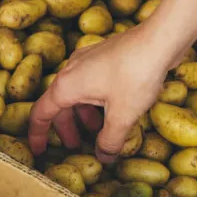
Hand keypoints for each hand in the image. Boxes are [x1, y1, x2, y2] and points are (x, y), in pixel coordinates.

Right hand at [27, 25, 176, 161]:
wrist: (158, 39)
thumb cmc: (136, 75)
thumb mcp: (122, 116)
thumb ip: (110, 140)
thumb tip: (104, 158)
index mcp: (66, 86)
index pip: (41, 114)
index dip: (37, 135)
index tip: (38, 151)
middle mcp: (71, 70)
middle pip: (60, 104)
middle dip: (67, 128)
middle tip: (77, 146)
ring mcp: (87, 60)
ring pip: (78, 93)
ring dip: (85, 115)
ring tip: (100, 131)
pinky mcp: (104, 56)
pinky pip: (91, 83)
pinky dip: (96, 101)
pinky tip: (114, 110)